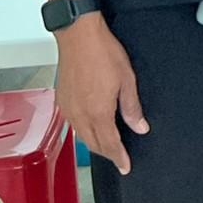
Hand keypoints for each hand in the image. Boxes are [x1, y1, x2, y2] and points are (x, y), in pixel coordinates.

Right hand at [55, 12, 147, 172]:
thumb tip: (140, 127)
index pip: (110, 144)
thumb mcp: (127, 79)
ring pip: (82, 136)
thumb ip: (132, 107)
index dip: (119, 157)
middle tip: (119, 159)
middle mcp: (80, 115)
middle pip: (94, 144)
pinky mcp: (62, 100)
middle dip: (108, 153)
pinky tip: (92, 127)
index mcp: (98, 112)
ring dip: (95, 144)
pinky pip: (73, 124)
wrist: (78, 36)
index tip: (126, 167)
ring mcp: (68, 108)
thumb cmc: (103, 53)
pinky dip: (84, 131)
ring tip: (108, 146)